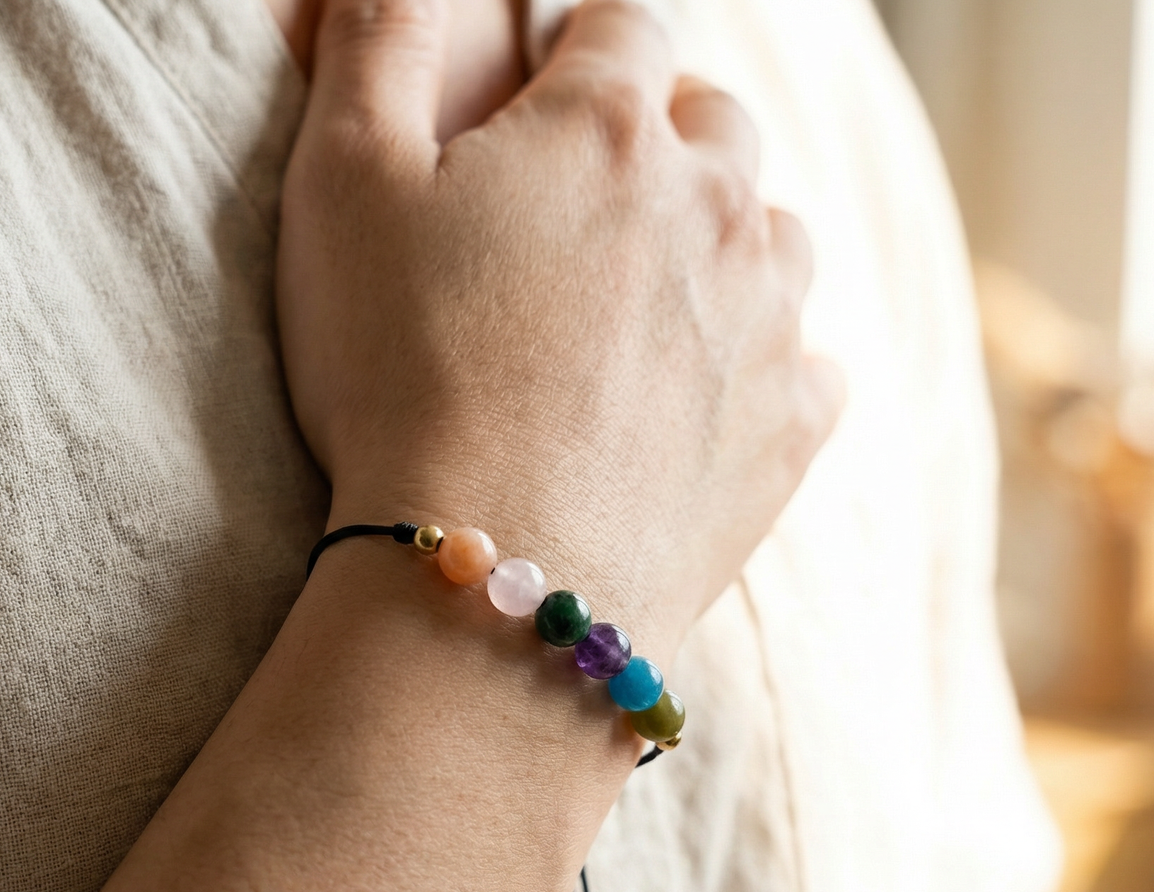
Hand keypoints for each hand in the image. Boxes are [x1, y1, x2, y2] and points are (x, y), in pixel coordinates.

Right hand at [277, 0, 843, 655]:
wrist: (497, 575)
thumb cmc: (400, 369)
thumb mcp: (342, 179)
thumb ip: (380, 41)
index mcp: (608, 126)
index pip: (624, 23)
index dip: (585, 45)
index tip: (552, 84)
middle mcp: (719, 203)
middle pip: (717, 122)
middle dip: (662, 138)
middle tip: (584, 205)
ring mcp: (770, 317)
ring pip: (776, 234)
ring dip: (724, 244)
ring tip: (643, 304)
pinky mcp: (793, 427)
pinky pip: (810, 361)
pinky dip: (765, 362)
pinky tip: (700, 396)